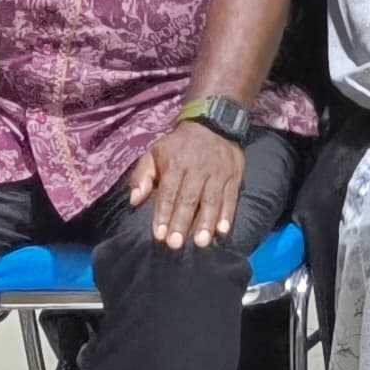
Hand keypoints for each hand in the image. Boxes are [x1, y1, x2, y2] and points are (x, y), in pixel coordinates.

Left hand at [127, 122, 247, 249]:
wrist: (213, 125)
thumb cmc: (178, 146)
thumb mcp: (155, 153)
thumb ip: (142, 176)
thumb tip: (134, 200)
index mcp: (176, 163)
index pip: (169, 192)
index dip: (163, 213)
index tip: (159, 234)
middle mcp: (198, 169)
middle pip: (189, 199)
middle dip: (182, 222)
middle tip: (175, 244)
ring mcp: (218, 173)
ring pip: (212, 200)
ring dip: (206, 222)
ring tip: (200, 242)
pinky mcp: (234, 176)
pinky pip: (231, 197)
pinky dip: (228, 214)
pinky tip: (223, 230)